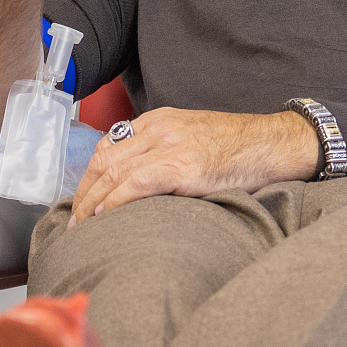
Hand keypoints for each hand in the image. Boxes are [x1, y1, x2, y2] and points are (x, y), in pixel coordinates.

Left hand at [69, 108, 319, 224]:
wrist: (271, 143)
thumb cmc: (237, 148)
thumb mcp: (194, 137)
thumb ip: (165, 150)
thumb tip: (138, 182)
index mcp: (160, 120)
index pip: (109, 144)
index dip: (90, 174)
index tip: (84, 198)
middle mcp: (159, 128)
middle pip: (104, 158)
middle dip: (84, 191)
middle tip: (75, 218)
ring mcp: (170, 146)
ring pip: (114, 171)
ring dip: (92, 202)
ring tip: (83, 226)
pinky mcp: (182, 167)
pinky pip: (136, 184)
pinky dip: (115, 201)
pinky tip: (106, 216)